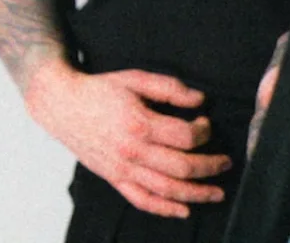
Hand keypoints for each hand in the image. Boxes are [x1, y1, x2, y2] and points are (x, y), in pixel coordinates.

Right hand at [24, 61, 230, 218]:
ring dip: (197, 194)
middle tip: (227, 163)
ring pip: (166, 190)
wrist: (62, 105)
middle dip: (210, 167)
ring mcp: (122, 169)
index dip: (205, 132)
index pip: (186, 137)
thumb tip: (200, 100)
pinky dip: (164, 209)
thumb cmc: (100, 90)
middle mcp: (132, 151)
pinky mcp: (113, 178)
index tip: (206, 124)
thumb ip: (170, 88)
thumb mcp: (136, 78)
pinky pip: (141, 200)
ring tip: (217, 193)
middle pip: (182, 168)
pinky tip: (183, 210)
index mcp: (140, 124)